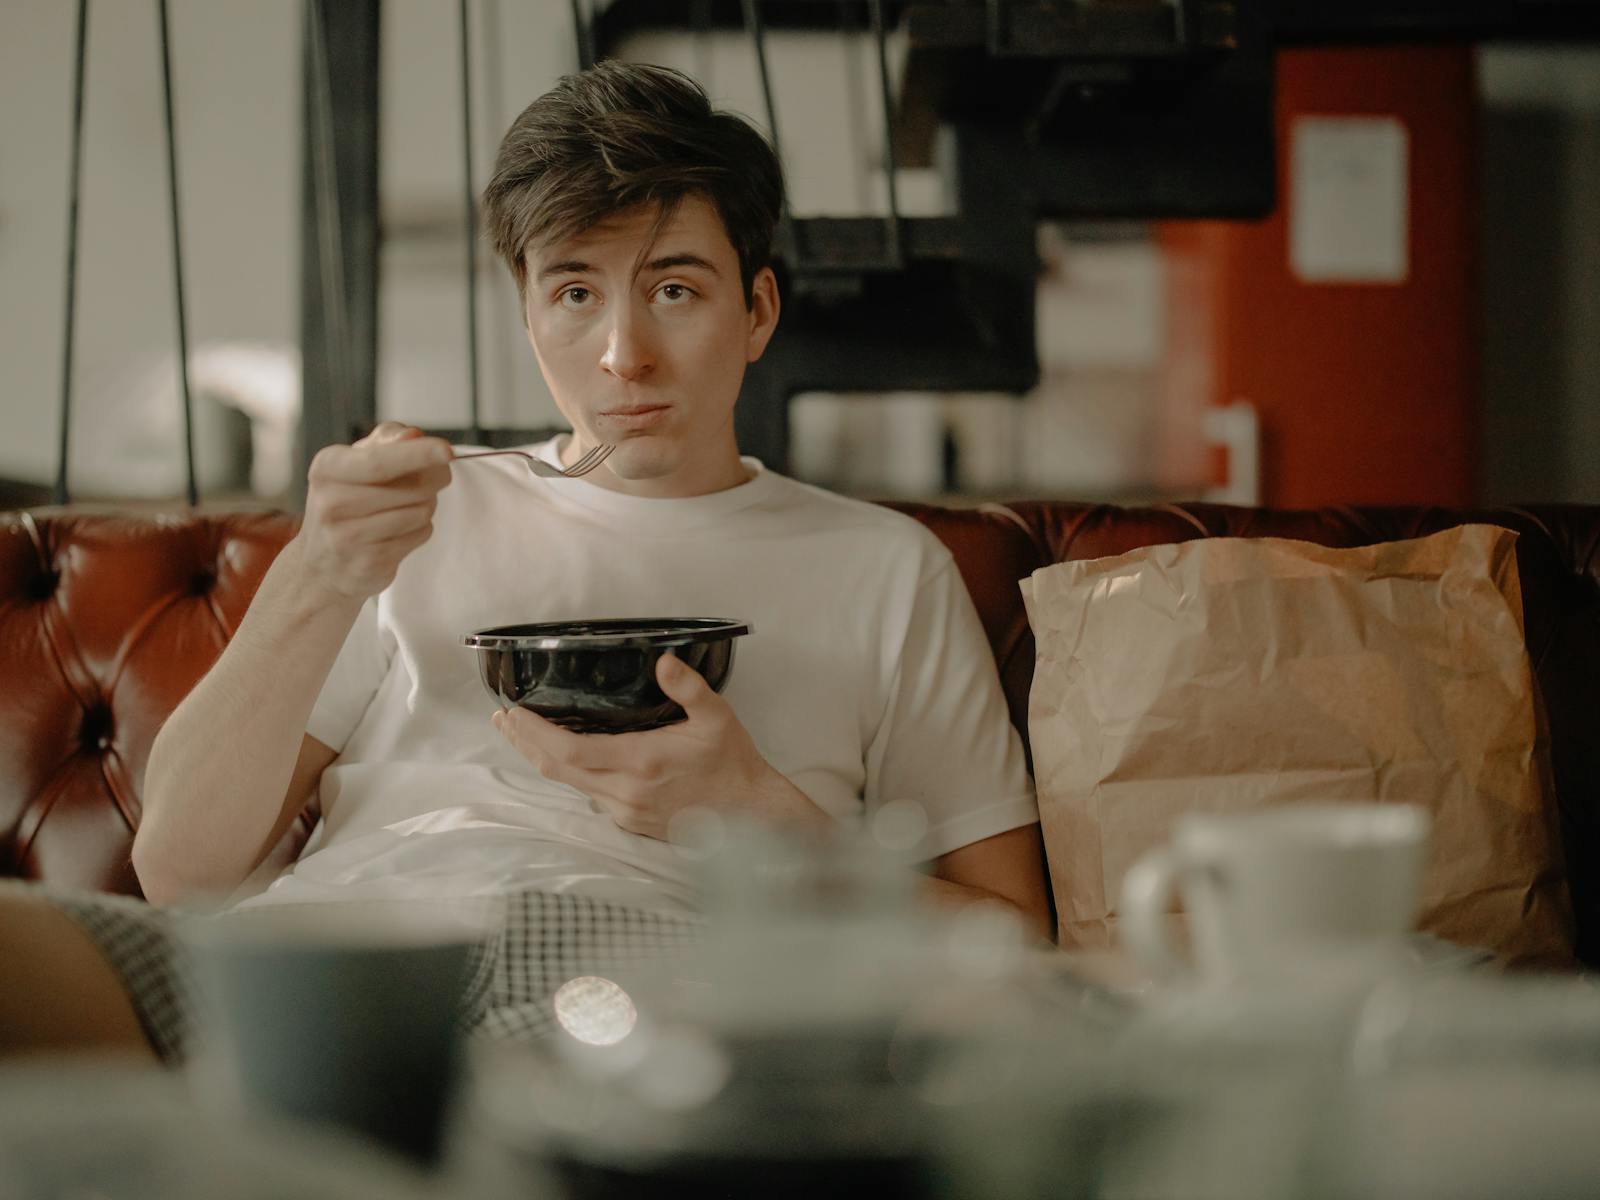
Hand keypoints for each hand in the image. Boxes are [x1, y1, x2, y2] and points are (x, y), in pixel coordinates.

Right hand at [297, 422, 452, 602]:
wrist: (324, 562)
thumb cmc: (348, 500)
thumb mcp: (358, 461)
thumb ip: (388, 441)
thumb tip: (413, 435)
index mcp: (328, 468)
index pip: (379, 462)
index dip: (417, 455)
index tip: (446, 451)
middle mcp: (332, 502)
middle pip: (412, 487)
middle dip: (432, 480)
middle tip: (428, 479)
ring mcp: (348, 537)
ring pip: (421, 511)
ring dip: (426, 506)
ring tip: (403, 508)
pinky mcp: (370, 562)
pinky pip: (421, 534)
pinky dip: (420, 529)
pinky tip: (398, 531)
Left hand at [492, 653, 829, 840]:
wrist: (751, 816)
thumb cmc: (733, 763)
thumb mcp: (717, 717)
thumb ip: (688, 687)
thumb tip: (662, 659)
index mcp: (640, 762)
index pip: (568, 750)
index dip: (533, 733)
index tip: (513, 712)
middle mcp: (625, 792)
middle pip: (556, 769)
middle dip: (524, 742)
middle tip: (503, 718)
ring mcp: (626, 812)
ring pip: (570, 785)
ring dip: (542, 758)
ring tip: (523, 734)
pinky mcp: (631, 823)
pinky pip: (590, 797)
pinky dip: (571, 775)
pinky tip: (566, 759)